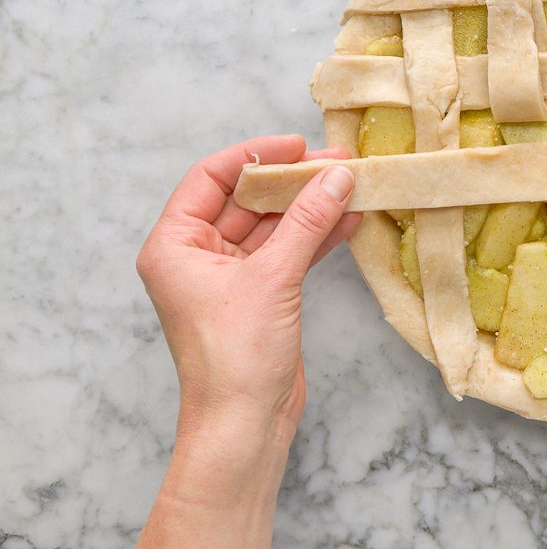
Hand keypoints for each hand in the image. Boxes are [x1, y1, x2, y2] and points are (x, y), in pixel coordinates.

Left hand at [136, 135, 359, 437]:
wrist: (245, 423)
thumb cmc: (236, 357)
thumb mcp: (273, 277)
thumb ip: (307, 221)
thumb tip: (337, 175)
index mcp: (174, 246)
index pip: (211, 179)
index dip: (255, 156)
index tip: (297, 144)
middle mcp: (196, 257)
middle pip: (246, 200)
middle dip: (292, 181)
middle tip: (337, 161)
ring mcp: (229, 277)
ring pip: (272, 226)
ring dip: (310, 207)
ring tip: (351, 184)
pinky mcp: (260, 296)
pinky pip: (288, 252)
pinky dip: (316, 236)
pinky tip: (348, 220)